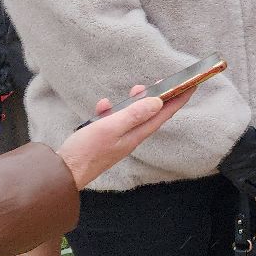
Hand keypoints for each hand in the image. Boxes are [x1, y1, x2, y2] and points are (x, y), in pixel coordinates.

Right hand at [57, 86, 193, 188]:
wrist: (63, 173)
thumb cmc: (86, 152)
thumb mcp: (110, 128)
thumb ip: (133, 114)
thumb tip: (157, 102)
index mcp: (137, 134)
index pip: (164, 114)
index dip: (179, 98)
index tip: (192, 84)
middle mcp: (131, 137)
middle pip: (151, 114)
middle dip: (161, 97)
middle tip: (164, 81)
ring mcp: (118, 139)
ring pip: (133, 116)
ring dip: (136, 102)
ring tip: (136, 89)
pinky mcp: (105, 139)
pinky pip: (113, 122)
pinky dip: (111, 111)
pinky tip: (103, 105)